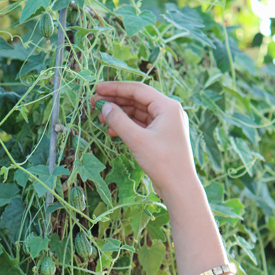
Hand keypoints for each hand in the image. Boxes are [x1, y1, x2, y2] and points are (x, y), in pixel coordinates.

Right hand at [91, 80, 197, 203]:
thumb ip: (118, 120)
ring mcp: (166, 124)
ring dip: (120, 114)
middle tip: (95, 103)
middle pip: (138, 100)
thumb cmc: (162, 162)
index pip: (138, 90)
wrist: (179, 186)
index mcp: (168, 106)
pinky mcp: (162, 136)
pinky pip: (142, 125)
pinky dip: (127, 126)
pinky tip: (113, 131)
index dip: (116, 88)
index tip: (98, 88)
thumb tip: (104, 106)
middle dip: (116, 101)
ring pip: (139, 113)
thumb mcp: (137, 139)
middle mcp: (169, 112)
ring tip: (101, 118)